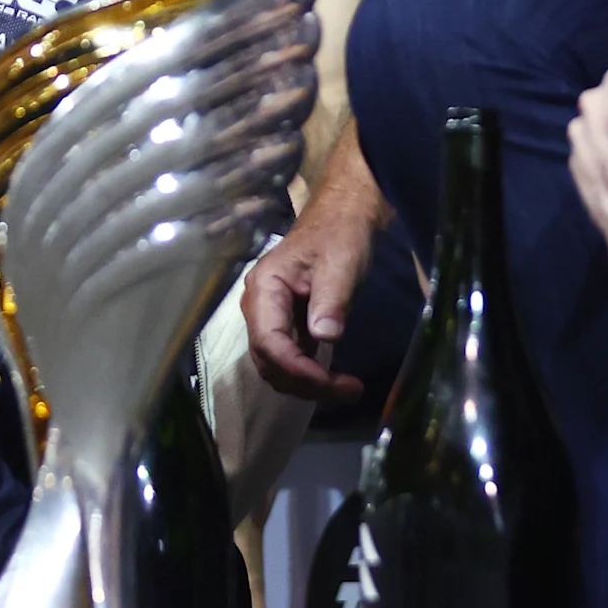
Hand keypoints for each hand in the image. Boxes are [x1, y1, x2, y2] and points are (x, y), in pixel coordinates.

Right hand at [242, 170, 389, 403]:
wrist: (344, 215)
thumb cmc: (340, 233)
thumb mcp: (341, 263)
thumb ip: (331, 299)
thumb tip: (325, 337)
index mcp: (264, 288)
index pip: (270, 342)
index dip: (298, 370)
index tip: (333, 384)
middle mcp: (259, 307)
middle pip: (270, 361)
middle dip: (305, 384)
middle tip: (349, 391)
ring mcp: (271, 317)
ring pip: (277, 366)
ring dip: (307, 384)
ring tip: (347, 389)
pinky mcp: (287, 324)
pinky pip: (290, 358)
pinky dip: (310, 374)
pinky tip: (336, 378)